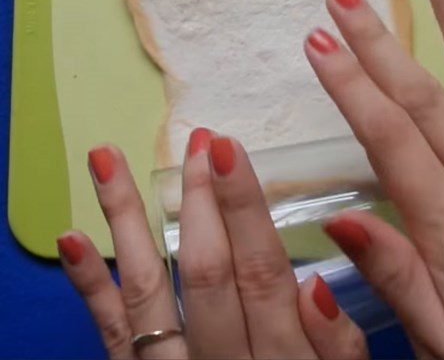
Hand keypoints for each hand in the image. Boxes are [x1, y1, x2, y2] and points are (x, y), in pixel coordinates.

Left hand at [57, 139, 366, 358]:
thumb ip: (339, 348)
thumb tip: (316, 284)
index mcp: (276, 355)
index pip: (259, 270)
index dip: (243, 208)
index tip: (228, 149)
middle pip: (204, 272)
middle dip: (198, 199)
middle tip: (197, 139)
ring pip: (146, 292)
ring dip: (126, 221)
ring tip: (107, 159)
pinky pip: (108, 336)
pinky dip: (87, 286)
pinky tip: (70, 237)